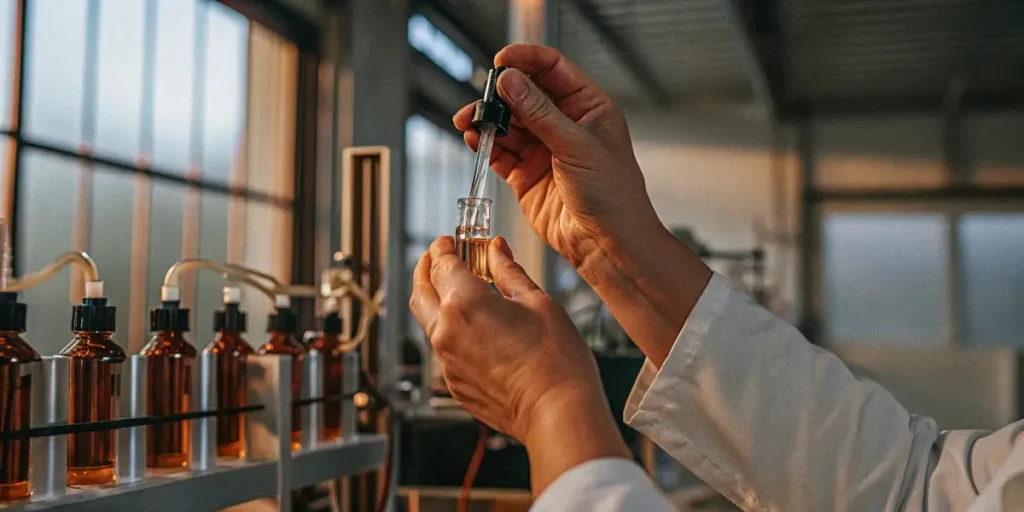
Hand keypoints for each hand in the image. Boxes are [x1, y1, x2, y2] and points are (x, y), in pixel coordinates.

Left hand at [409, 236, 628, 492]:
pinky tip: (472, 328)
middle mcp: (446, 331)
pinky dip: (449, 330)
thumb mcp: (537, 302)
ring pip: (427, 321)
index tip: (449, 241)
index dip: (444, 247)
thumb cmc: (555, 361)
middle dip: (426, 269)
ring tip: (456, 292)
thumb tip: (497, 250)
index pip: (442, 263)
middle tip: (437, 258)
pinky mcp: (454, 382)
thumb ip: (509, 273)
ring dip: (434, 300)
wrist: (556, 412)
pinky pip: (442, 348)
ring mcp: (447, 360)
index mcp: (465, 303)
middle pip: (420, 290)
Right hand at [456, 44, 711, 367]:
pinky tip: (475, 139)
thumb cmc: (613, 194)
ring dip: (488, 121)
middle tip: (481, 100)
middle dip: (499, 95)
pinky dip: (485, 144)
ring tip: (471, 122)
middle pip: (524, 94)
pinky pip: (500, 152)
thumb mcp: (576, 146)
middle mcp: (564, 124)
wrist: (607, 243)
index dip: (526, 59)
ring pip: (507, 123)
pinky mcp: (526, 174)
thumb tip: (510, 81)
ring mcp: (543, 149)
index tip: (501, 61)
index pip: (552, 68)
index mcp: (588, 107)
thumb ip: (539, 113)